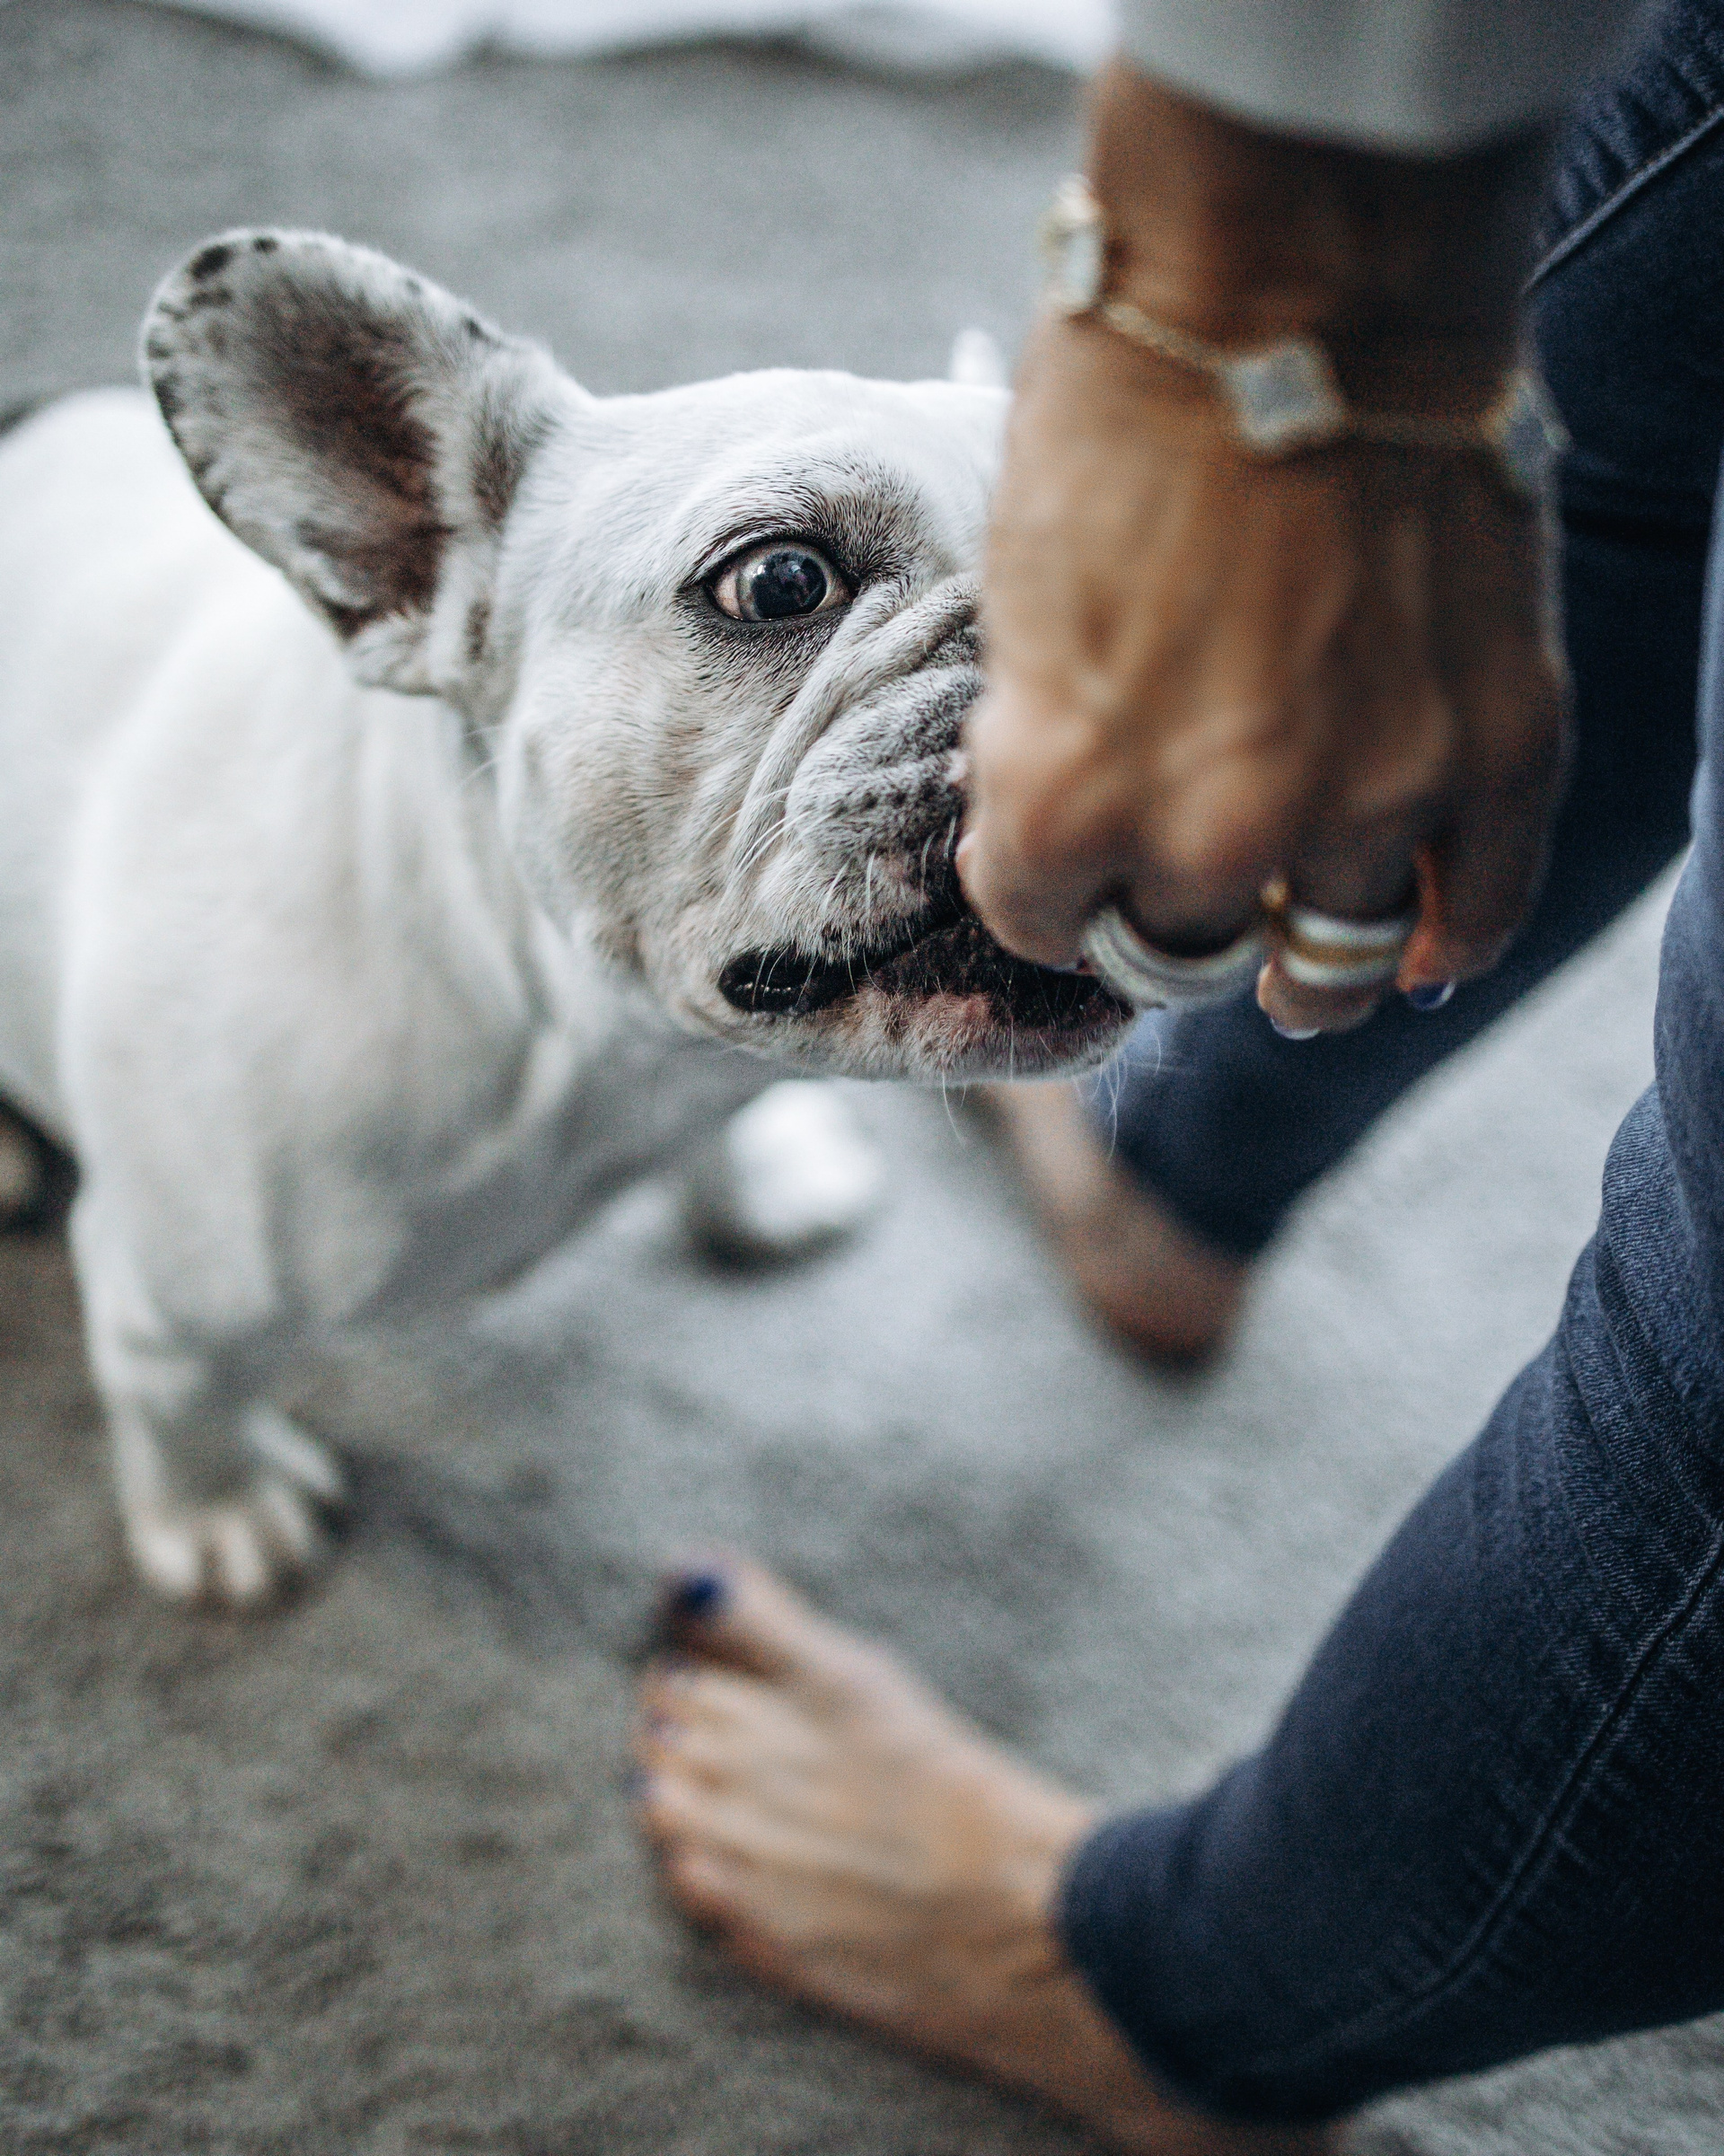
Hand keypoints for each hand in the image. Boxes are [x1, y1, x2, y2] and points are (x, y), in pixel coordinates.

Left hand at [960, 66, 1566, 1032]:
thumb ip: (1048, 739)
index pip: (1039, 918)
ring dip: (1306, 969)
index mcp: (1065, 799)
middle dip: (1163, 911)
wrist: (1293, 281)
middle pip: (1182, 948)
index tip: (1055, 856)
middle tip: (1174, 880)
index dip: (1039, 883)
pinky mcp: (1495, 745)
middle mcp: (1215, 835)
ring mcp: (1369, 800)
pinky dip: (1449, 939)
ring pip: (1331, 960)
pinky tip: (1420, 956)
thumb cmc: (1123, 414)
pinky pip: (1481, 904)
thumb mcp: (1017, 601)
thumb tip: (1072, 803)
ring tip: (1299, 971)